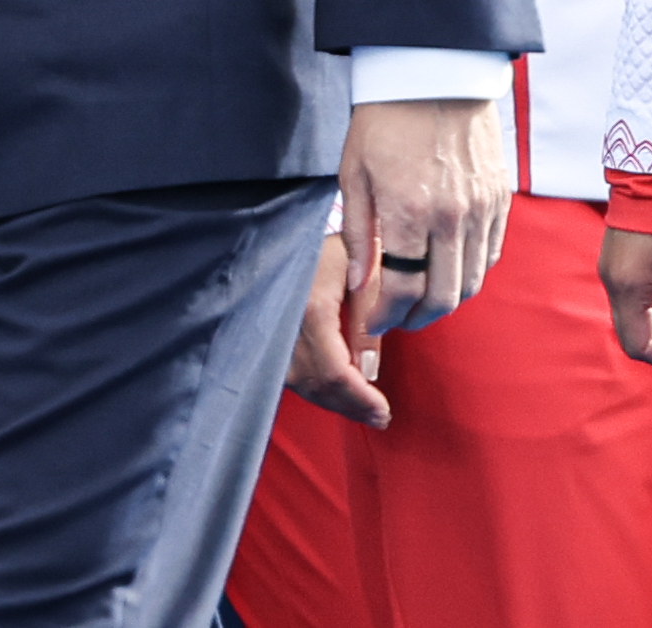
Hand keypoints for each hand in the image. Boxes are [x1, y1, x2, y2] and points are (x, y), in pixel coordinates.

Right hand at [283, 235, 390, 426]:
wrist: (281, 234)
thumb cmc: (329, 245)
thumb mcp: (359, 267)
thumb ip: (368, 313)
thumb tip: (370, 366)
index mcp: (311, 310)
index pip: (335, 371)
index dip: (360, 397)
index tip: (384, 411)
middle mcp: (285, 329)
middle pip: (319, 385)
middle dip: (351, 407)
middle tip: (381, 418)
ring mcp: (272, 338)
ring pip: (305, 386)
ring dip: (337, 403)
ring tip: (368, 412)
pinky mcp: (268, 341)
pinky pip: (294, 376)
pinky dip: (320, 390)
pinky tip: (341, 394)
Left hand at [340, 97, 509, 338]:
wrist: (434, 72)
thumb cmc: (385, 119)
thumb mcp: (354, 173)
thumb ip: (357, 235)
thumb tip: (360, 284)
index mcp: (408, 211)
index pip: (402, 289)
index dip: (386, 315)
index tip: (373, 319)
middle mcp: (451, 216)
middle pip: (442, 296)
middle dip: (415, 318)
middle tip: (397, 318)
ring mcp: (481, 207)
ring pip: (471, 281)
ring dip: (445, 301)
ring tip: (421, 300)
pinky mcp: (500, 196)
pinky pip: (492, 252)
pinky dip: (472, 272)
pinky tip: (449, 269)